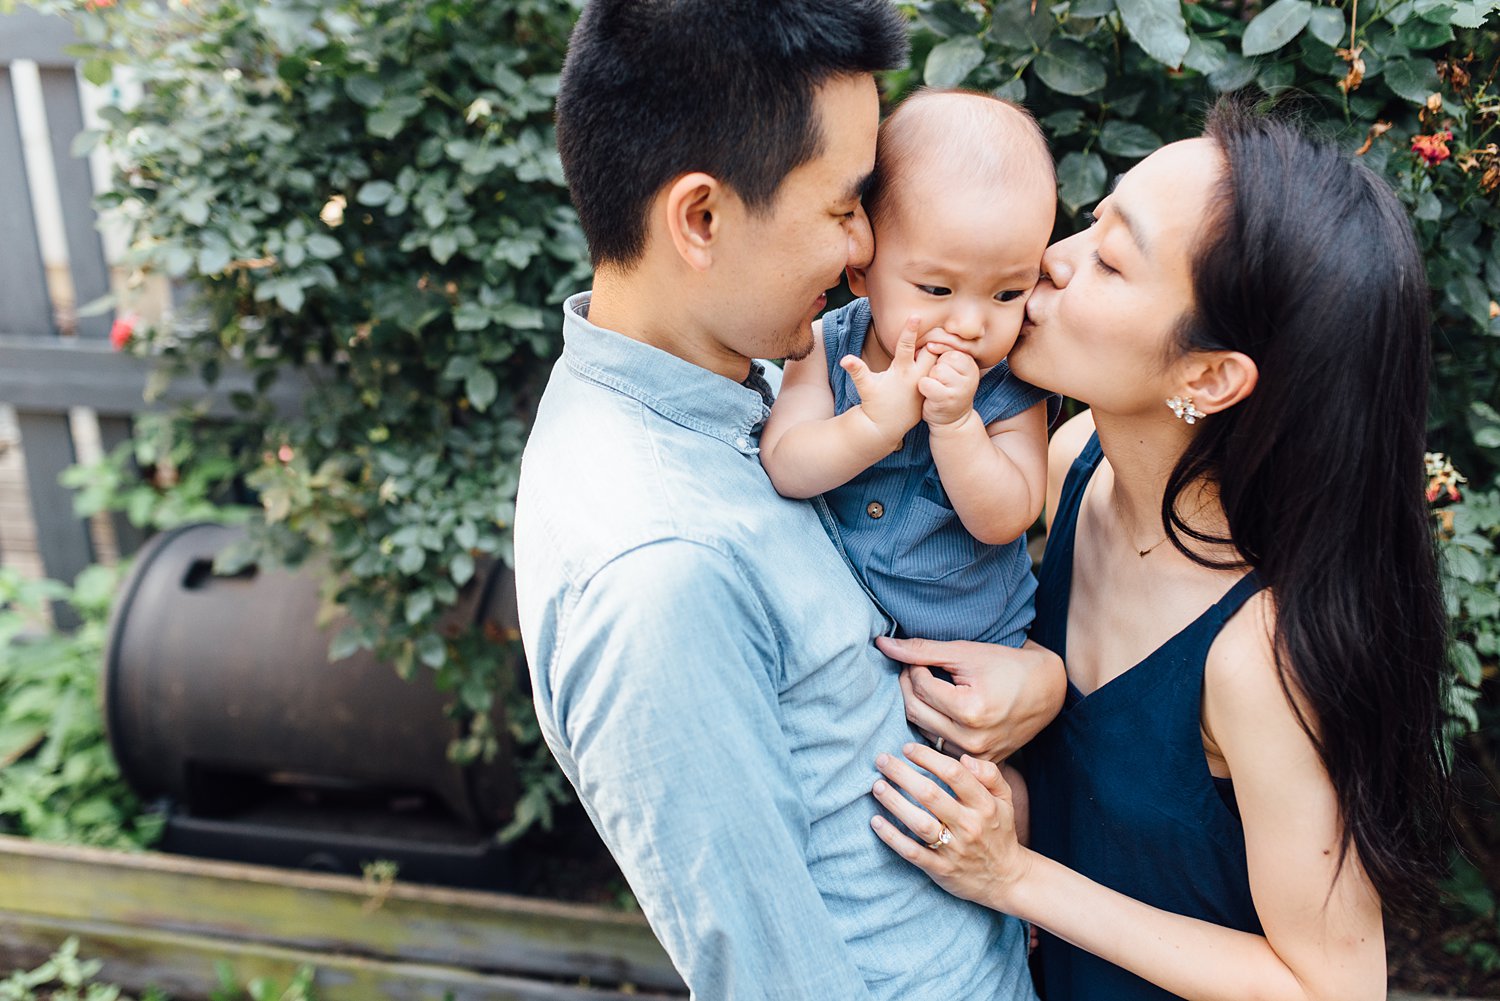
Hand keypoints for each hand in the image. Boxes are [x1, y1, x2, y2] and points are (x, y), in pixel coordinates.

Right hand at [839, 315, 935, 447]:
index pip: (906, 346)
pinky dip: (942, 365)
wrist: (886, 427)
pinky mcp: (930, 391)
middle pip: (930, 350)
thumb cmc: (875, 404)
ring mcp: (926, 383)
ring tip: (943, 339)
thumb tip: (844, 359)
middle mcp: (917, 376)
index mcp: (902, 372)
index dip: (910, 330)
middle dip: (932, 339)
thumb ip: (857, 370)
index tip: (916, 315)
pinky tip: (946, 357)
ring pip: (938, 362)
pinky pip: (941, 374)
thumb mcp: (865, 387)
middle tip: (935, 328)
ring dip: (938, 351)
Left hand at [870, 743, 1030, 911]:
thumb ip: (989, 775)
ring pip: (919, 823)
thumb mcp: (1005, 800)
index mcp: (984, 805)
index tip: (907, 748)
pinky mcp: (941, 869)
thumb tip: (965, 758)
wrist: (1007, 879)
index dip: (928, 757)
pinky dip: (892, 837)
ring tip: (877, 786)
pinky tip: (876, 821)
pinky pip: (912, 852)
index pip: (954, 773)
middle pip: (930, 794)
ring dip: (894, 803)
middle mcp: (969, 825)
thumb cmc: (999, 832)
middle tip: (882, 760)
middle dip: (902, 774)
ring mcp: (954, 849)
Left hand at [878, 636, 1066, 761]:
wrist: (1047, 690)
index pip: (920, 689)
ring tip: (926, 688)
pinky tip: (937, 710)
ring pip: (924, 732)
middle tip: (912, 671)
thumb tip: (882, 644)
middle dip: (908, 688)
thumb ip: (922, 650)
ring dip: (918, 708)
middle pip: (916, 712)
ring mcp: (977, 755)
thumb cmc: (1007, 666)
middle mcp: (972, 739)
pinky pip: (941, 746)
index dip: (911, 669)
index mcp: (969, 710)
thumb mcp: (965, 653)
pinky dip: (934, 727)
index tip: (915, 660)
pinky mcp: (981, 763)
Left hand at [917, 342, 979, 428]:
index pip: (950, 348)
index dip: (939, 357)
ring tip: (936, 388)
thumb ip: (944, 354)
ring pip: (936, 370)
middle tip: (940, 382)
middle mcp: (970, 375)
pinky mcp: (948, 399)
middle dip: (935, 368)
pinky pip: (926, 383)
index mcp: (971, 363)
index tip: (941, 368)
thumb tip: (928, 344)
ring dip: (930, 378)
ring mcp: (961, 388)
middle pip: (942, 358)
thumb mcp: (950, 369)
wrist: (952, 420)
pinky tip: (930, 395)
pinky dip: (923, 388)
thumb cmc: (946, 389)